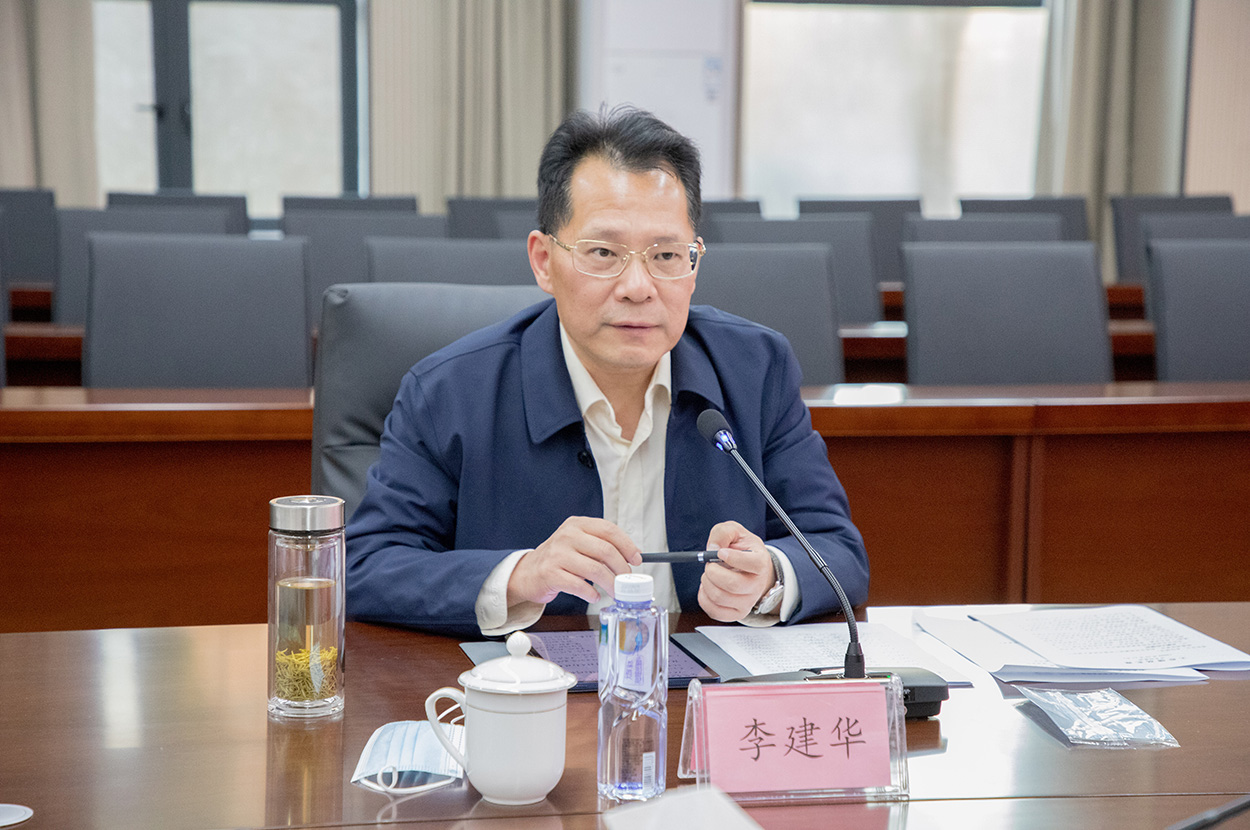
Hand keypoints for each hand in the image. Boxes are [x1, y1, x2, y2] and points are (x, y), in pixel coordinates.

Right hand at [506, 516, 641, 606]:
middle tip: (626, 580)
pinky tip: (595, 596)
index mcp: (577, 524)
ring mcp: (557, 554)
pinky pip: (579, 586)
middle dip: (622, 569)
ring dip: (610, 584)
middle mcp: (567, 536)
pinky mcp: (551, 574)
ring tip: (614, 591)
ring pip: (595, 570)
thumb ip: (601, 545)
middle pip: (605, 551)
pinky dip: (592, 594)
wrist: (528, 572)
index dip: (627, 545)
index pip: (609, 530)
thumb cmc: (558, 558)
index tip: (636, 559)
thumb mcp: (578, 543)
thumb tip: (632, 555)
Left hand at [697, 521, 776, 621]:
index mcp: (761, 563)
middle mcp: (756, 585)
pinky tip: (708, 587)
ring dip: (706, 582)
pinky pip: (714, 611)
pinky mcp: (737, 613)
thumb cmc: (743, 550)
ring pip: (719, 597)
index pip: (752, 563)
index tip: (720, 552)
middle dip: (712, 571)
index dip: (733, 558)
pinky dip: (704, 597)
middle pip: (731, 584)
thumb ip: (723, 533)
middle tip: (710, 564)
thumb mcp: (735, 532)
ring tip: (710, 575)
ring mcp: (748, 602)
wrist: (753, 569)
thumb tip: (712, 549)